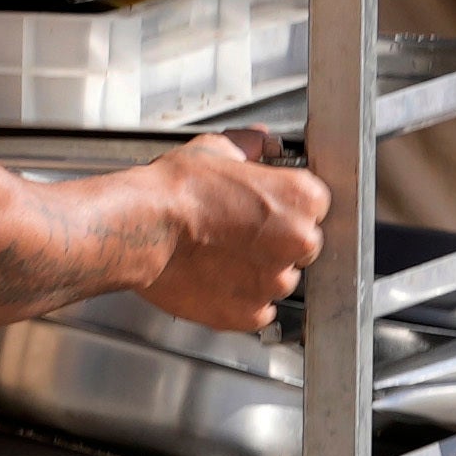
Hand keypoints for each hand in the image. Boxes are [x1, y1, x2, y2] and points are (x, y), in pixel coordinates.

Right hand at [140, 133, 330, 334]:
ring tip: (220, 257)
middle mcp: (298, 241)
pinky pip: (258, 311)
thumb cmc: (174, 191)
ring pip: (279, 280)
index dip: (287, 207)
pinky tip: (217, 280)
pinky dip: (241, 301)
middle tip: (237, 232)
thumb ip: (248, 147)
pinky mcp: (249, 313)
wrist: (139, 226)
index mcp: (301, 198)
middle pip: (303, 246)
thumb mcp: (215, 149)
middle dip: (276, 242)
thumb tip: (257, 143)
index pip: (316, 205)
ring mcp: (274, 282)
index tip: (267, 209)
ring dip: (258, 273)